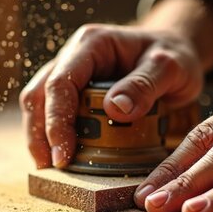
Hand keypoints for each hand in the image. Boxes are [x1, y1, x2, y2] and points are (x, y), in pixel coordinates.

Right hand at [20, 0, 212, 168]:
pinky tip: (60, 154)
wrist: (173, 52)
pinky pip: (54, 111)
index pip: (61, 82)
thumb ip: (145, 85)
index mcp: (93, 44)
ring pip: (39, 103)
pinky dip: (52, 133)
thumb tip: (115, 109)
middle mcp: (74, 56)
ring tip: (48, 166)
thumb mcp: (170, 68)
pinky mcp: (77, 90)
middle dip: (39, 133)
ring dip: (39, 135)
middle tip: (50, 167)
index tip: (63, 155)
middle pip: (40, 94)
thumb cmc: (172, 56)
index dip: (56, 120)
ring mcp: (73, 73)